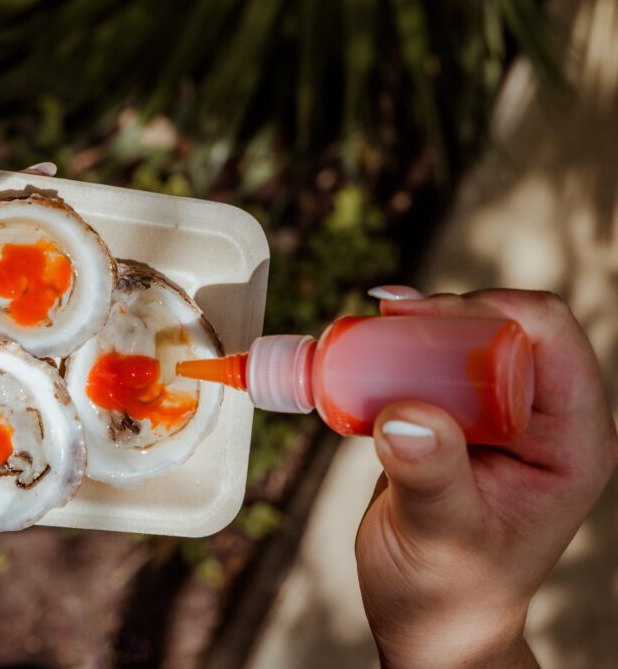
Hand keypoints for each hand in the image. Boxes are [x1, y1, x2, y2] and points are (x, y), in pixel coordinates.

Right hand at [356, 288, 617, 667]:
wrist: (426, 617)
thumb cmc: (449, 593)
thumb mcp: (442, 537)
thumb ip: (431, 476)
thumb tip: (406, 413)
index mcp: (571, 441)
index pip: (550, 337)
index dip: (487, 312)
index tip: (416, 321)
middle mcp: (542, 420)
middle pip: (503, 327)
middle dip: (441, 315)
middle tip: (381, 323)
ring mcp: (498, 419)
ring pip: (463, 340)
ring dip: (412, 332)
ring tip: (362, 337)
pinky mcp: (457, 422)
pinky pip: (430, 367)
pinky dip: (393, 356)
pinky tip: (358, 361)